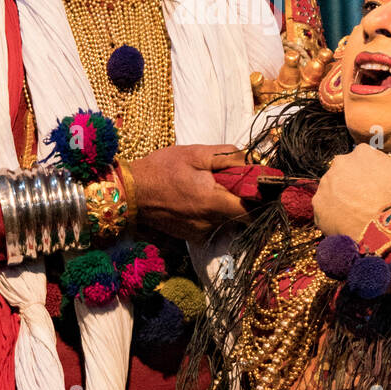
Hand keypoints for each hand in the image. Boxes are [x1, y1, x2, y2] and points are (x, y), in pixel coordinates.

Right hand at [128, 144, 248, 242]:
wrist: (131, 192)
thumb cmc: (162, 168)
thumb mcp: (195, 152)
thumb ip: (228, 156)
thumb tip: (253, 164)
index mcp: (212, 201)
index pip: (252, 210)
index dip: (260, 199)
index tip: (259, 185)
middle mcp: (209, 223)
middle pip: (241, 216)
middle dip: (243, 199)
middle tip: (232, 182)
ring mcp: (200, 233)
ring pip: (227, 220)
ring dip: (226, 205)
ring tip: (210, 188)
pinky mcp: (191, 237)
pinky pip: (213, 225)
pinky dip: (212, 213)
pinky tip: (198, 199)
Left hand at [312, 144, 390, 240]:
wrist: (379, 227)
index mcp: (361, 152)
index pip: (364, 157)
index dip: (371, 170)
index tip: (376, 182)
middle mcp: (339, 163)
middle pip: (345, 170)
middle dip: (352, 181)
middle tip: (365, 197)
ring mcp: (325, 183)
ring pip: (332, 188)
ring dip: (341, 196)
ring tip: (355, 211)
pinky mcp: (318, 203)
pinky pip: (324, 206)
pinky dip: (332, 212)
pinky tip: (345, 220)